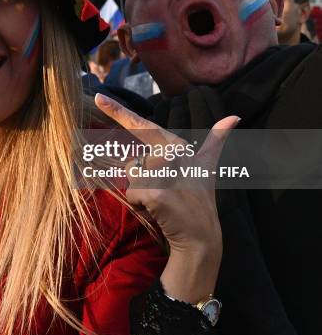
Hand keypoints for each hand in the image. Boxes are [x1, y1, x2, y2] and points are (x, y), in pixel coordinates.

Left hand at [94, 93, 238, 301]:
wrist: (202, 237)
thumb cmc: (199, 200)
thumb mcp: (206, 167)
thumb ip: (216, 140)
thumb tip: (234, 117)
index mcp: (177, 145)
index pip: (144, 125)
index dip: (118, 111)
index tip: (98, 96)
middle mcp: (171, 154)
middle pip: (134, 161)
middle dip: (143, 180)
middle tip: (167, 193)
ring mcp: (163, 173)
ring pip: (130, 177)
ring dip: (140, 192)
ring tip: (164, 201)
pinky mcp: (155, 192)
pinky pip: (131, 195)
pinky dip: (140, 205)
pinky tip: (159, 211)